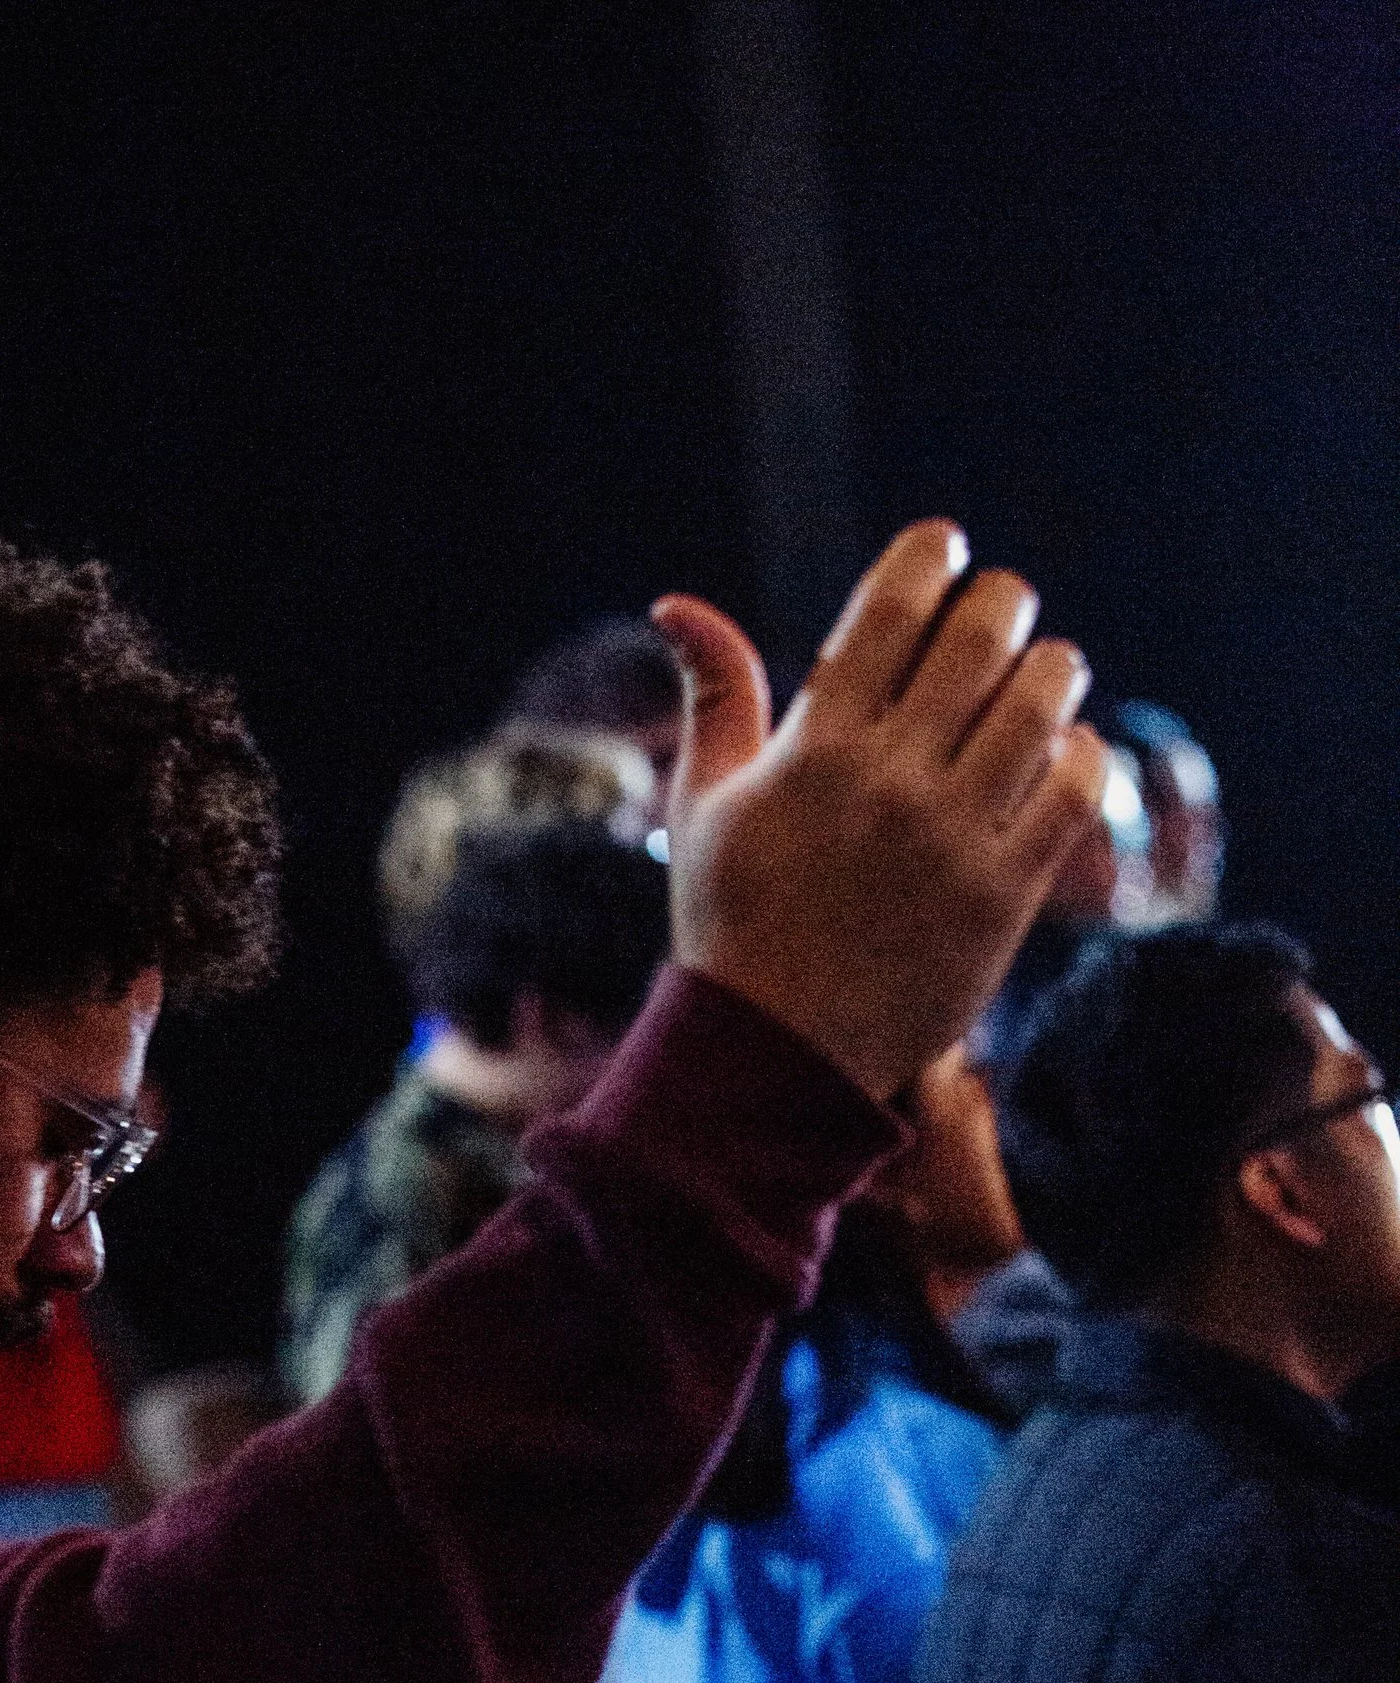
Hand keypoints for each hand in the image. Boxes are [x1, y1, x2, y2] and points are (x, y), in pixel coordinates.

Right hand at [653, 521, 1107, 1103]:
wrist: (773, 1057)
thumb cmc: (731, 923)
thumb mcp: (704, 805)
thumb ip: (714, 696)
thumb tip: (678, 604)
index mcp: (814, 748)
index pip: (893, 604)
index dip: (929, 554)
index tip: (940, 551)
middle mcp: (889, 782)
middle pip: (983, 633)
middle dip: (999, 600)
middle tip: (998, 609)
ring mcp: (952, 839)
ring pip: (1043, 699)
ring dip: (1050, 669)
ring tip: (1038, 676)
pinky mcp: (1004, 896)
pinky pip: (1076, 788)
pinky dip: (1079, 754)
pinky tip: (1056, 756)